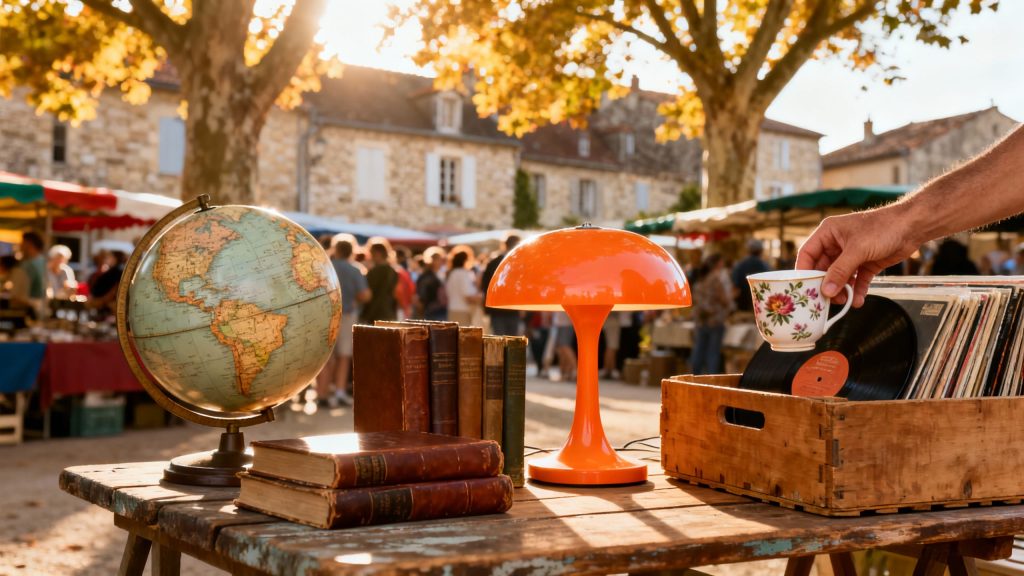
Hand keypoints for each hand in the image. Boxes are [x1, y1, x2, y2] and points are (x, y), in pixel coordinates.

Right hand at [796, 209, 918, 306]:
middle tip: (827, 300)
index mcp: (828, 233)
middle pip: (823, 269)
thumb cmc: (883, 228)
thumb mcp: (857, 250)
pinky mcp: (865, 264)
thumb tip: (826, 291)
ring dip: (842, 290)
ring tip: (845, 301)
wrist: (912, 227)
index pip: (808, 254)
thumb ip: (840, 271)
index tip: (804, 289)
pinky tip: (858, 300)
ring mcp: (851, 255)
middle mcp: (836, 244)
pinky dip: (856, 290)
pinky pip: (856, 280)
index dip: (804, 271)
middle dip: (826, 285)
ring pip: (840, 277)